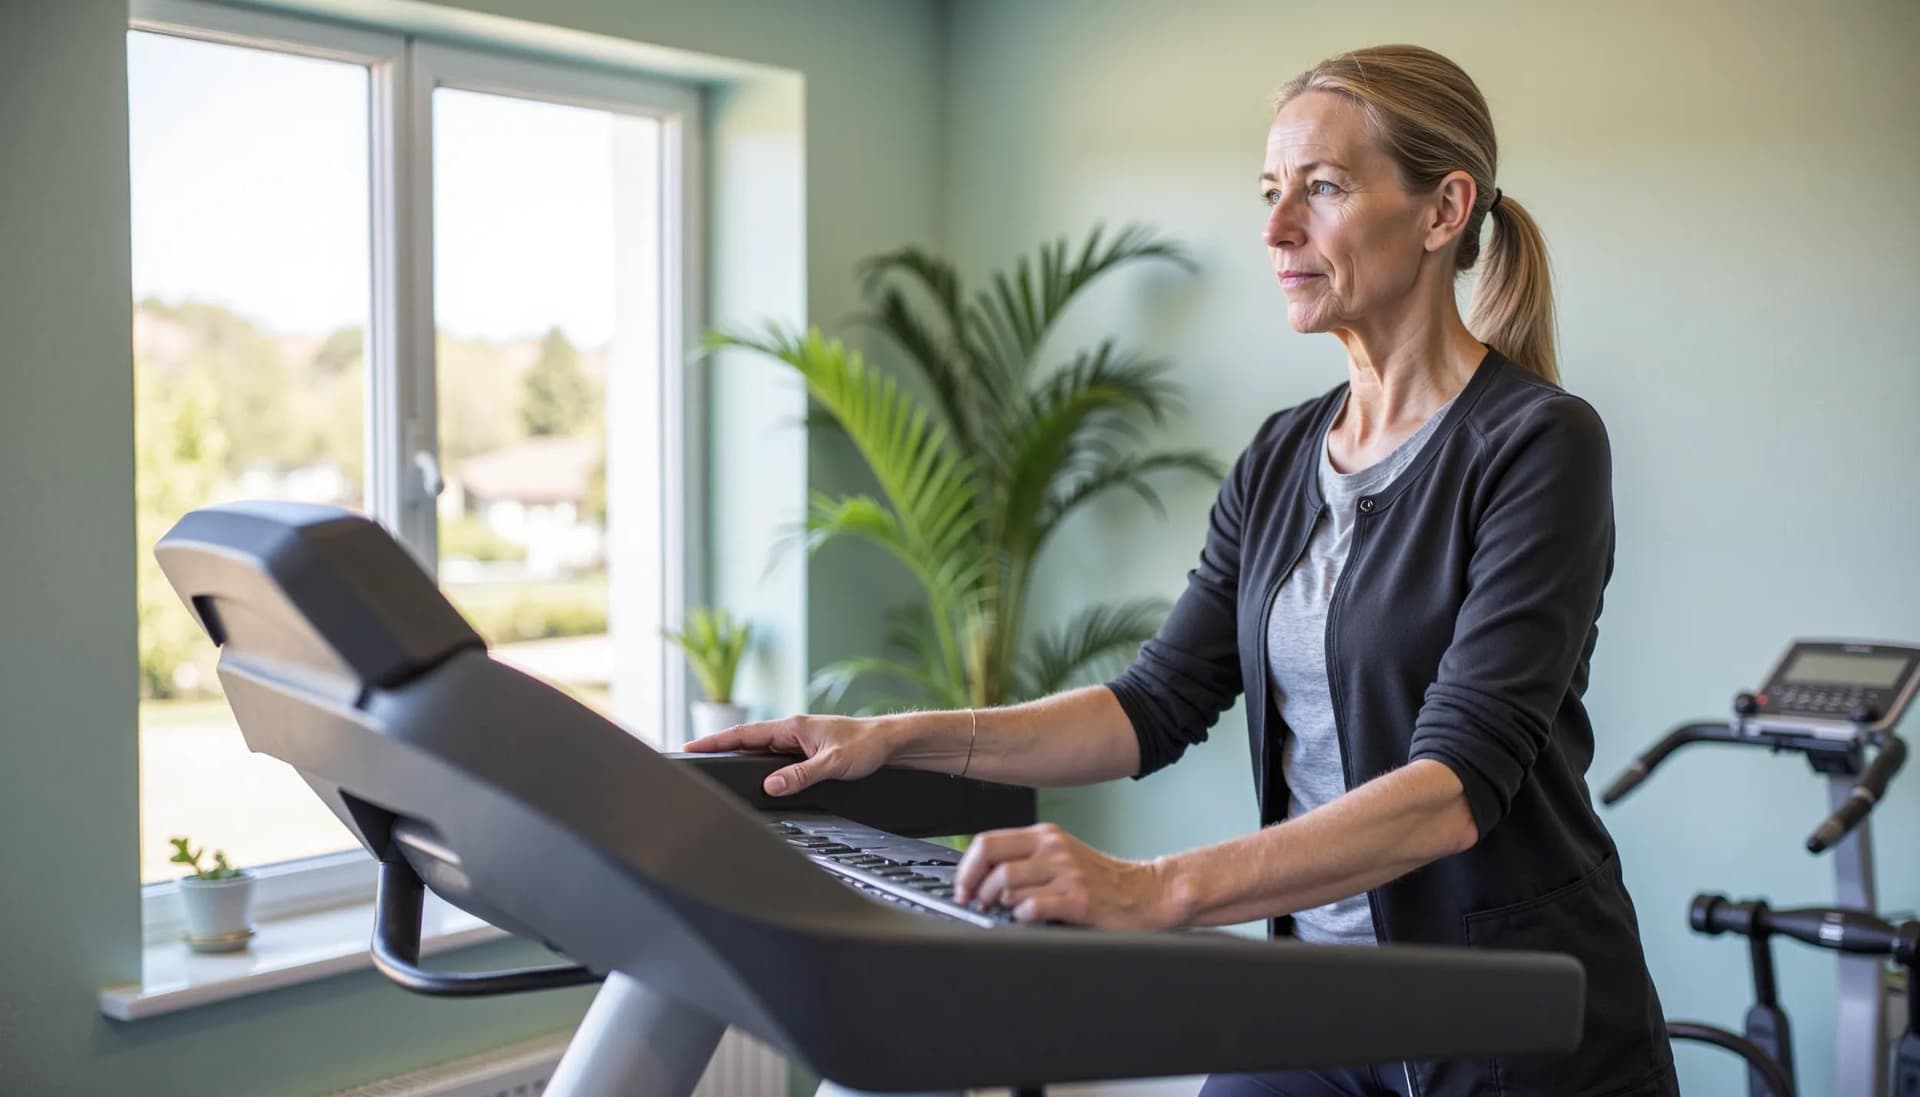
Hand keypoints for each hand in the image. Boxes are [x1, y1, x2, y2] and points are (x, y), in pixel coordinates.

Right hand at [682, 714, 894, 796]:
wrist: (889, 742)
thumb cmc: (866, 745)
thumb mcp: (832, 764)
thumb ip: (801, 775)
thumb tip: (771, 786)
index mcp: (792, 726)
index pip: (744, 734)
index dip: (714, 741)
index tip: (689, 746)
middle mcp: (791, 730)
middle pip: (745, 739)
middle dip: (717, 747)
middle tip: (689, 756)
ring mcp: (797, 740)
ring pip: (758, 748)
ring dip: (736, 754)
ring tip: (711, 764)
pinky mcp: (805, 749)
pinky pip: (772, 755)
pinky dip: (755, 761)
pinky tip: (749, 771)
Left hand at [952, 822, 1177, 929]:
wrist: (1146, 893)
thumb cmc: (1101, 880)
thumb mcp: (1061, 855)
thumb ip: (1026, 858)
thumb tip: (980, 876)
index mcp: (1045, 836)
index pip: (988, 842)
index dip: (967, 868)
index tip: (962, 888)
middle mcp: (1054, 849)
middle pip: (993, 862)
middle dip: (976, 888)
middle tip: (977, 905)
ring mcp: (1067, 874)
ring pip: (1009, 885)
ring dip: (1000, 904)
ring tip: (1007, 913)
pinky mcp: (1079, 900)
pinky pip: (1034, 907)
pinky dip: (1022, 916)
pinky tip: (1028, 919)